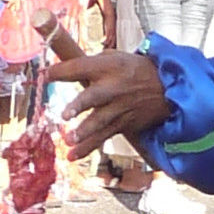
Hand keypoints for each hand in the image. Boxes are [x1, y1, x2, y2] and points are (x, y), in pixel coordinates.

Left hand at [44, 33, 169, 157]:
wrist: (168, 89)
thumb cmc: (135, 70)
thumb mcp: (116, 57)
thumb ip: (90, 64)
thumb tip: (61, 69)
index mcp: (107, 67)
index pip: (80, 68)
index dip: (61, 72)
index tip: (45, 76)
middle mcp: (113, 88)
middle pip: (93, 97)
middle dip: (80, 105)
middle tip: (65, 114)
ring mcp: (118, 108)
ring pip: (99, 121)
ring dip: (84, 132)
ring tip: (70, 139)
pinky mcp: (122, 124)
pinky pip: (103, 137)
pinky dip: (88, 148)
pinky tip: (72, 156)